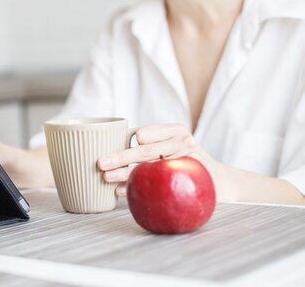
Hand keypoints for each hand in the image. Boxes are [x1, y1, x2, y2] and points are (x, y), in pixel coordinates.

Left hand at [96, 123, 218, 197]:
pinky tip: (121, 191)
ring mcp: (188, 160)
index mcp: (175, 130)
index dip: (125, 142)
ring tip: (106, 177)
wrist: (220, 181)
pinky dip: (138, 187)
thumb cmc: (185, 160)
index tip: (106, 147)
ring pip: (151, 167)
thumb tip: (112, 150)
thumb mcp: (172, 145)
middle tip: (100, 163)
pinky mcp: (191, 178)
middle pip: (145, 151)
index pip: (144, 134)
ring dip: (126, 173)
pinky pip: (159, 183)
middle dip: (120, 158)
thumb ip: (150, 144)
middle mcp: (182, 142)